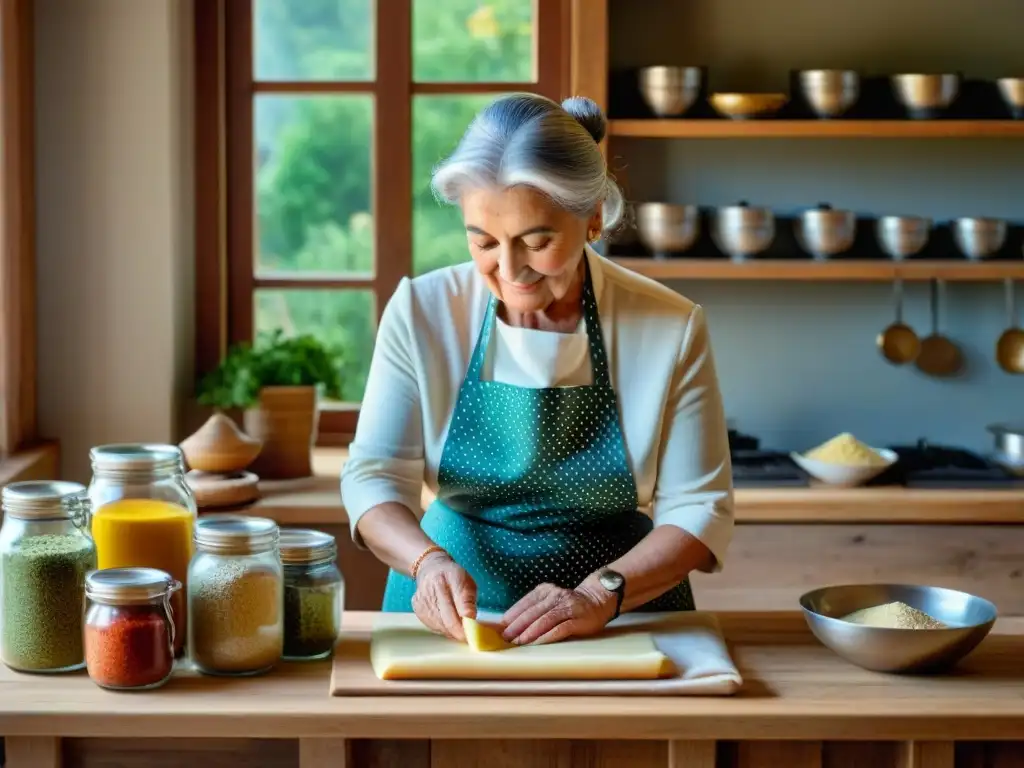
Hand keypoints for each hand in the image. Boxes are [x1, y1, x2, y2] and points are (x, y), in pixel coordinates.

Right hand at [412, 551, 476, 641]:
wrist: (431, 569)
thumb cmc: (452, 576)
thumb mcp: (466, 581)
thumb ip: (468, 599)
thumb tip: (470, 616)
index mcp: (444, 580)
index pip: (457, 606)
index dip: (466, 624)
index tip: (473, 633)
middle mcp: (429, 590)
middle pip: (447, 621)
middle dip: (459, 632)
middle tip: (468, 634)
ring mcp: (421, 601)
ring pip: (440, 627)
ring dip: (451, 631)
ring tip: (458, 624)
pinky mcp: (417, 609)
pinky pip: (432, 626)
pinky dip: (442, 628)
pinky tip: (447, 621)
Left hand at [501, 582, 615, 645]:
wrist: (597, 600)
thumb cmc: (568, 605)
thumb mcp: (550, 601)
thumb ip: (534, 609)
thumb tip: (510, 625)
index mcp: (545, 591)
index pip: (524, 603)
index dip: (511, 616)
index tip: (499, 629)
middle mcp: (555, 596)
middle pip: (532, 612)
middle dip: (517, 626)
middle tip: (506, 638)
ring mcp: (567, 607)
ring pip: (544, 620)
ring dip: (529, 632)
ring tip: (518, 642)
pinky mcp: (578, 619)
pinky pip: (559, 629)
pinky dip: (546, 636)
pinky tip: (537, 643)